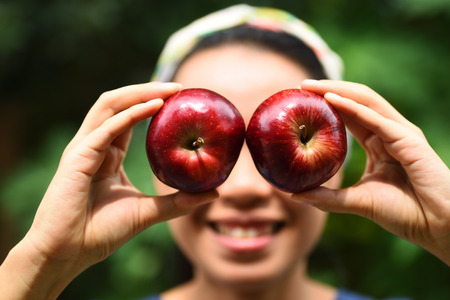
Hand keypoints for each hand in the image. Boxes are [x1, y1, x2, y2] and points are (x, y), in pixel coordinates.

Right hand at [0, 82, 217, 298]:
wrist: (68, 253)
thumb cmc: (101, 233)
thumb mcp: (148, 213)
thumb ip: (178, 201)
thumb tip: (214, 193)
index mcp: (107, 154)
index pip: (128, 117)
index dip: (152, 103)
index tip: (181, 100)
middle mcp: (94, 145)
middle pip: (119, 103)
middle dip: (148, 90)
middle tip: (179, 88)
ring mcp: (83, 148)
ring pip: (110, 105)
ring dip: (140, 92)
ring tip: (169, 90)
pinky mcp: (77, 157)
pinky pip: (107, 128)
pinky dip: (131, 114)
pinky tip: (155, 107)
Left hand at [293, 79, 449, 264]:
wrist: (436, 226)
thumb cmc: (403, 213)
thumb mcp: (357, 201)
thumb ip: (327, 197)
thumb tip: (295, 193)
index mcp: (378, 142)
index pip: (349, 114)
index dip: (326, 104)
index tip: (301, 101)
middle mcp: (389, 132)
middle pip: (355, 101)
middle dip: (329, 90)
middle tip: (301, 86)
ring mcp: (400, 133)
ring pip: (366, 101)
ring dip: (337, 90)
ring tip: (311, 86)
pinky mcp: (408, 139)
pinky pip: (376, 119)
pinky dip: (353, 107)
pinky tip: (331, 99)